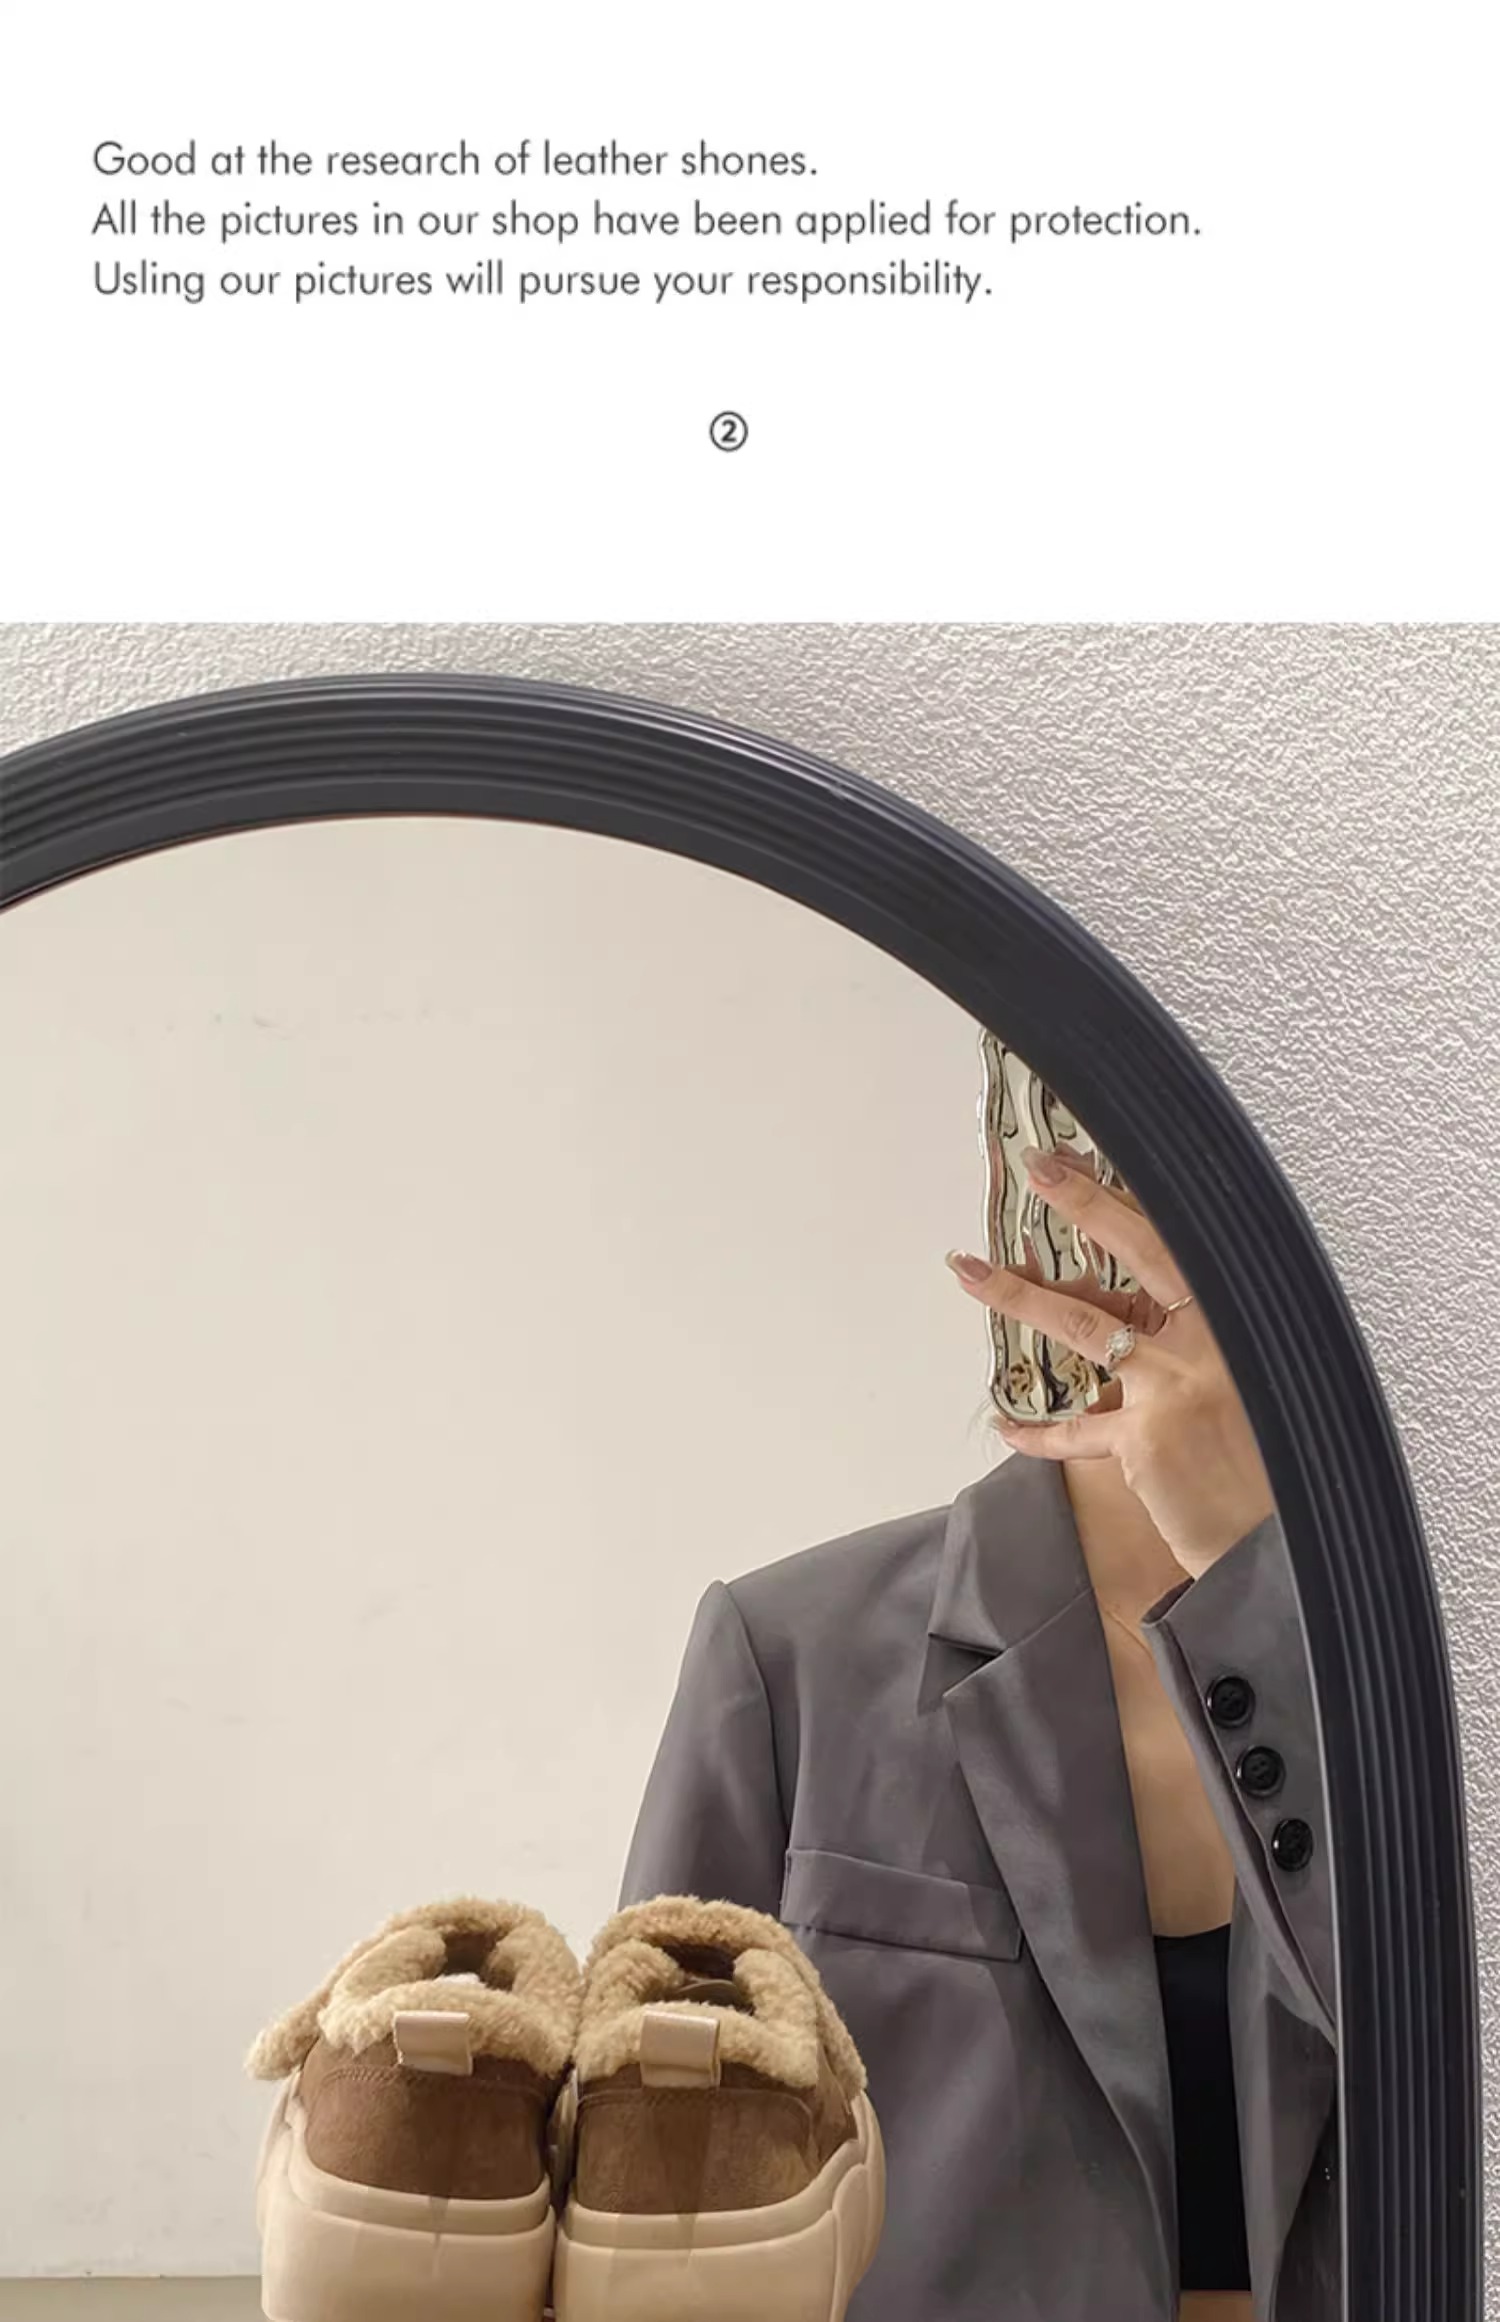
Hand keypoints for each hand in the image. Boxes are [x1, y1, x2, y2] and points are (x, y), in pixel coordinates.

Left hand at [946, 1146, 1274, 1577]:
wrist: (1281, 1546)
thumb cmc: (1269, 1463)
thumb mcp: (1244, 1384)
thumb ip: (1186, 1343)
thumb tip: (1110, 1310)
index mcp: (1238, 1320)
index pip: (1176, 1239)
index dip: (1125, 1197)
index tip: (1083, 1159)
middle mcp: (1208, 1341)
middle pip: (1139, 1254)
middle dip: (1084, 1204)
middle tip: (1038, 1168)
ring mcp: (1174, 1387)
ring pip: (1084, 1326)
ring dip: (1020, 1296)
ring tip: (970, 1272)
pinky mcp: (1144, 1440)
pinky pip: (1074, 1426)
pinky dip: (1037, 1431)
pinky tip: (1006, 1425)